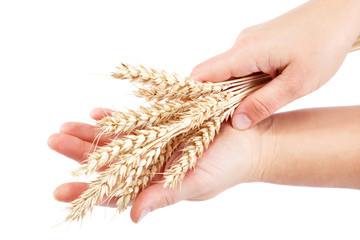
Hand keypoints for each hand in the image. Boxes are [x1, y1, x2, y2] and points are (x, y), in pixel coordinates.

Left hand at [48, 108, 273, 222]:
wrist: (251, 138)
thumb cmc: (229, 166)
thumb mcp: (196, 183)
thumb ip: (164, 196)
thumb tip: (133, 217)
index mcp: (157, 184)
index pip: (115, 192)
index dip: (87, 192)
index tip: (59, 190)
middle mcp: (152, 164)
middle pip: (109, 162)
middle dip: (80, 153)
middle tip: (53, 141)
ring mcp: (156, 142)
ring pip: (116, 140)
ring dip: (90, 134)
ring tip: (64, 127)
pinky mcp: (164, 121)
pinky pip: (134, 120)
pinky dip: (116, 118)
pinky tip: (96, 113)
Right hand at [190, 0, 359, 129]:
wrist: (340, 13)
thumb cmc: (324, 44)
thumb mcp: (297, 83)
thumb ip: (265, 104)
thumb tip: (237, 123)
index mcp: (246, 51)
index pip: (203, 73)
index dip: (192, 95)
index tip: (189, 116)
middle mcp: (242, 43)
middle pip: (211, 73)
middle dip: (210, 98)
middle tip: (217, 122)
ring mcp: (249, 40)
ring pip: (227, 70)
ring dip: (229, 91)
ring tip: (240, 111)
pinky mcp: (258, 42)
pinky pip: (240, 64)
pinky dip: (241, 81)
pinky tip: (256, 92)